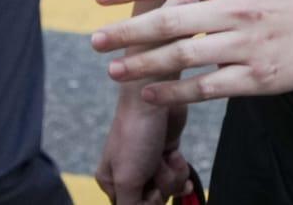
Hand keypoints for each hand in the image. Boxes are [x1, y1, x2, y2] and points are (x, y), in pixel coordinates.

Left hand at [93, 0, 292, 104]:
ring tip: (115, 72)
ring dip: (142, 66)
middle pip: (168, 21)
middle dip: (126, 32)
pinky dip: (174, 92)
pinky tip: (151, 95)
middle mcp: (235, 8)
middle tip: (97, 41)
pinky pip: (205, 87)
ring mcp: (246, 44)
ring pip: (181, 56)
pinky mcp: (257, 76)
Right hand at [94, 88, 188, 204]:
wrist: (155, 98)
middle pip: (153, 201)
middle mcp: (129, 174)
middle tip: (155, 166)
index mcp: (112, 182)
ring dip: (172, 175)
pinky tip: (175, 155)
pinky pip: (179, 174)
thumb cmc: (136, 135)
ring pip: (168, 189)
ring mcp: (149, 164)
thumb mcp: (127, 179)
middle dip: (161, 186)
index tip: (148, 189)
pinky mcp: (167, 153)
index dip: (146, 203)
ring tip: (166, 157)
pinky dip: (180, 167)